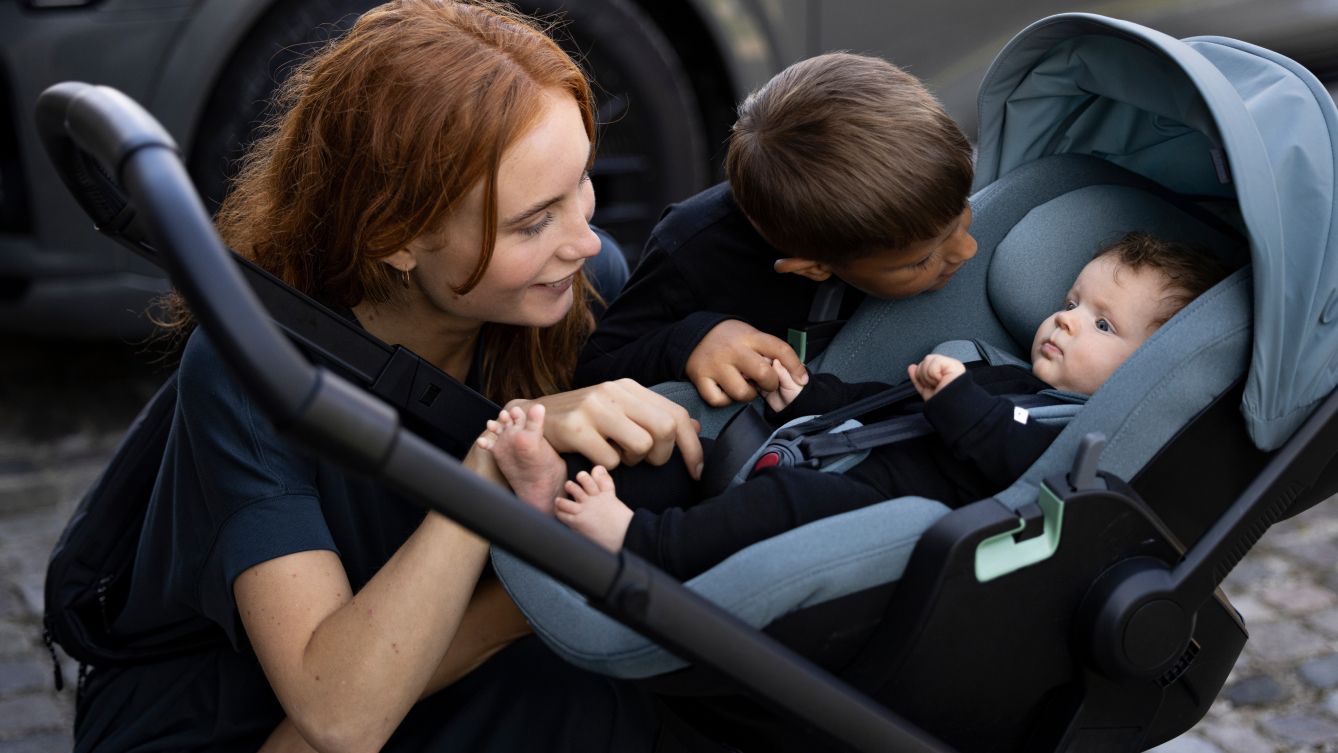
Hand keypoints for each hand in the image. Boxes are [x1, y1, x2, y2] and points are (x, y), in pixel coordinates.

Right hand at [506, 379, 703, 478]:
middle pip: (666, 428)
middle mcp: (613, 392)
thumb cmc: (582, 421)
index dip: (692, 446)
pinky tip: (594, 456)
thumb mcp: (619, 411)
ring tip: (617, 455)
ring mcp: (594, 408)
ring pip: (641, 445)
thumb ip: (653, 417)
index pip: (677, 414)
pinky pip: (610, 461)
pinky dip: (608, 467)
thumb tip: (695, 427)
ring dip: (634, 460)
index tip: (698, 470)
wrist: (531, 420)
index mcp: (628, 387)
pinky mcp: (576, 428)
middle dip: (664, 454)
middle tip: (648, 461)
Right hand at [685, 319, 807, 406]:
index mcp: (750, 337)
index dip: (795, 366)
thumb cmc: (729, 337)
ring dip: (749, 395)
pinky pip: (719, 400)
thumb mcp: (750, 334)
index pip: (780, 350)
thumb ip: (768, 350)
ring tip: (746, 387)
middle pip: (764, 374)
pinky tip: (727, 392)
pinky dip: (726, 400)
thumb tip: (794, 371)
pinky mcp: (701, 377)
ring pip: (742, 392)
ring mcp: (716, 365)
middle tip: (766, 383)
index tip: (801, 379)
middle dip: (770, 384)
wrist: (693, 333)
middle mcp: (734, 350)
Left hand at [908, 354, 965, 400]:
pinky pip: (934, 362)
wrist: (949, 409)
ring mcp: (951, 364)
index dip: (920, 377)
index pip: (923, 366)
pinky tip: (941, 381)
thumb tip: (911, 367)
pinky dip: (933, 374)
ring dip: (928, 377)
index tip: (928, 387)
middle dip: (923, 377)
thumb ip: (918, 378)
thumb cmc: (941, 404)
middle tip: (934, 386)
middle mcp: (947, 367)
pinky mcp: (953, 364)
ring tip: (938, 384)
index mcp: (942, 372)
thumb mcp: (925, 391)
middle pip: (924, 362)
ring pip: (927, 360)